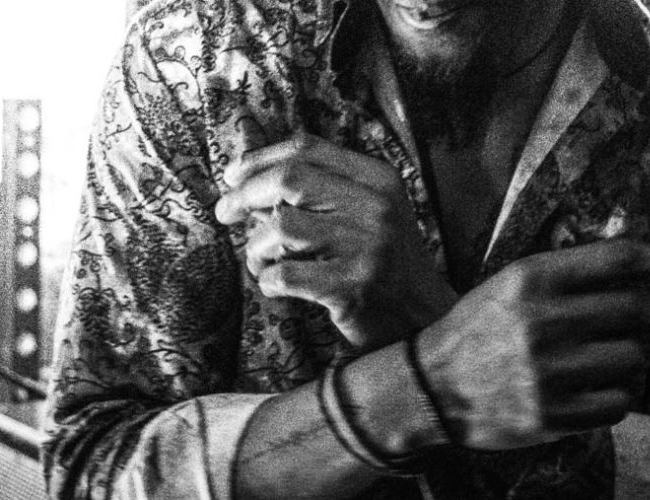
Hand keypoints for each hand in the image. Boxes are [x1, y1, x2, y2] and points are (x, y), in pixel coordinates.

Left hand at [216, 133, 456, 350]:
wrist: (423, 319)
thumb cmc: (383, 263)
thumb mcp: (368, 213)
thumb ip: (322, 191)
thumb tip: (248, 181)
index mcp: (379, 178)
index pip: (307, 149)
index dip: (260, 159)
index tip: (232, 176)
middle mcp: (377, 206)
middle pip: (289, 179)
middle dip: (245, 194)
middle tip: (225, 213)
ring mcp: (369, 246)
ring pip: (281, 227)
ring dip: (256, 246)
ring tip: (260, 261)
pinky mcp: (355, 287)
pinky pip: (285, 275)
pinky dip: (267, 280)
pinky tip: (274, 286)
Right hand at [414, 240, 649, 449]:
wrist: (431, 387)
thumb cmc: (479, 329)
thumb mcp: (511, 284)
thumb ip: (566, 274)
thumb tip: (642, 272)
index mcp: (532, 278)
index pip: (619, 259)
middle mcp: (543, 321)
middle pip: (639, 308)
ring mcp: (549, 371)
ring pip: (635, 358)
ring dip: (637, 357)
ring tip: (617, 358)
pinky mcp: (552, 415)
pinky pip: (620, 401)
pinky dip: (620, 394)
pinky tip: (602, 388)